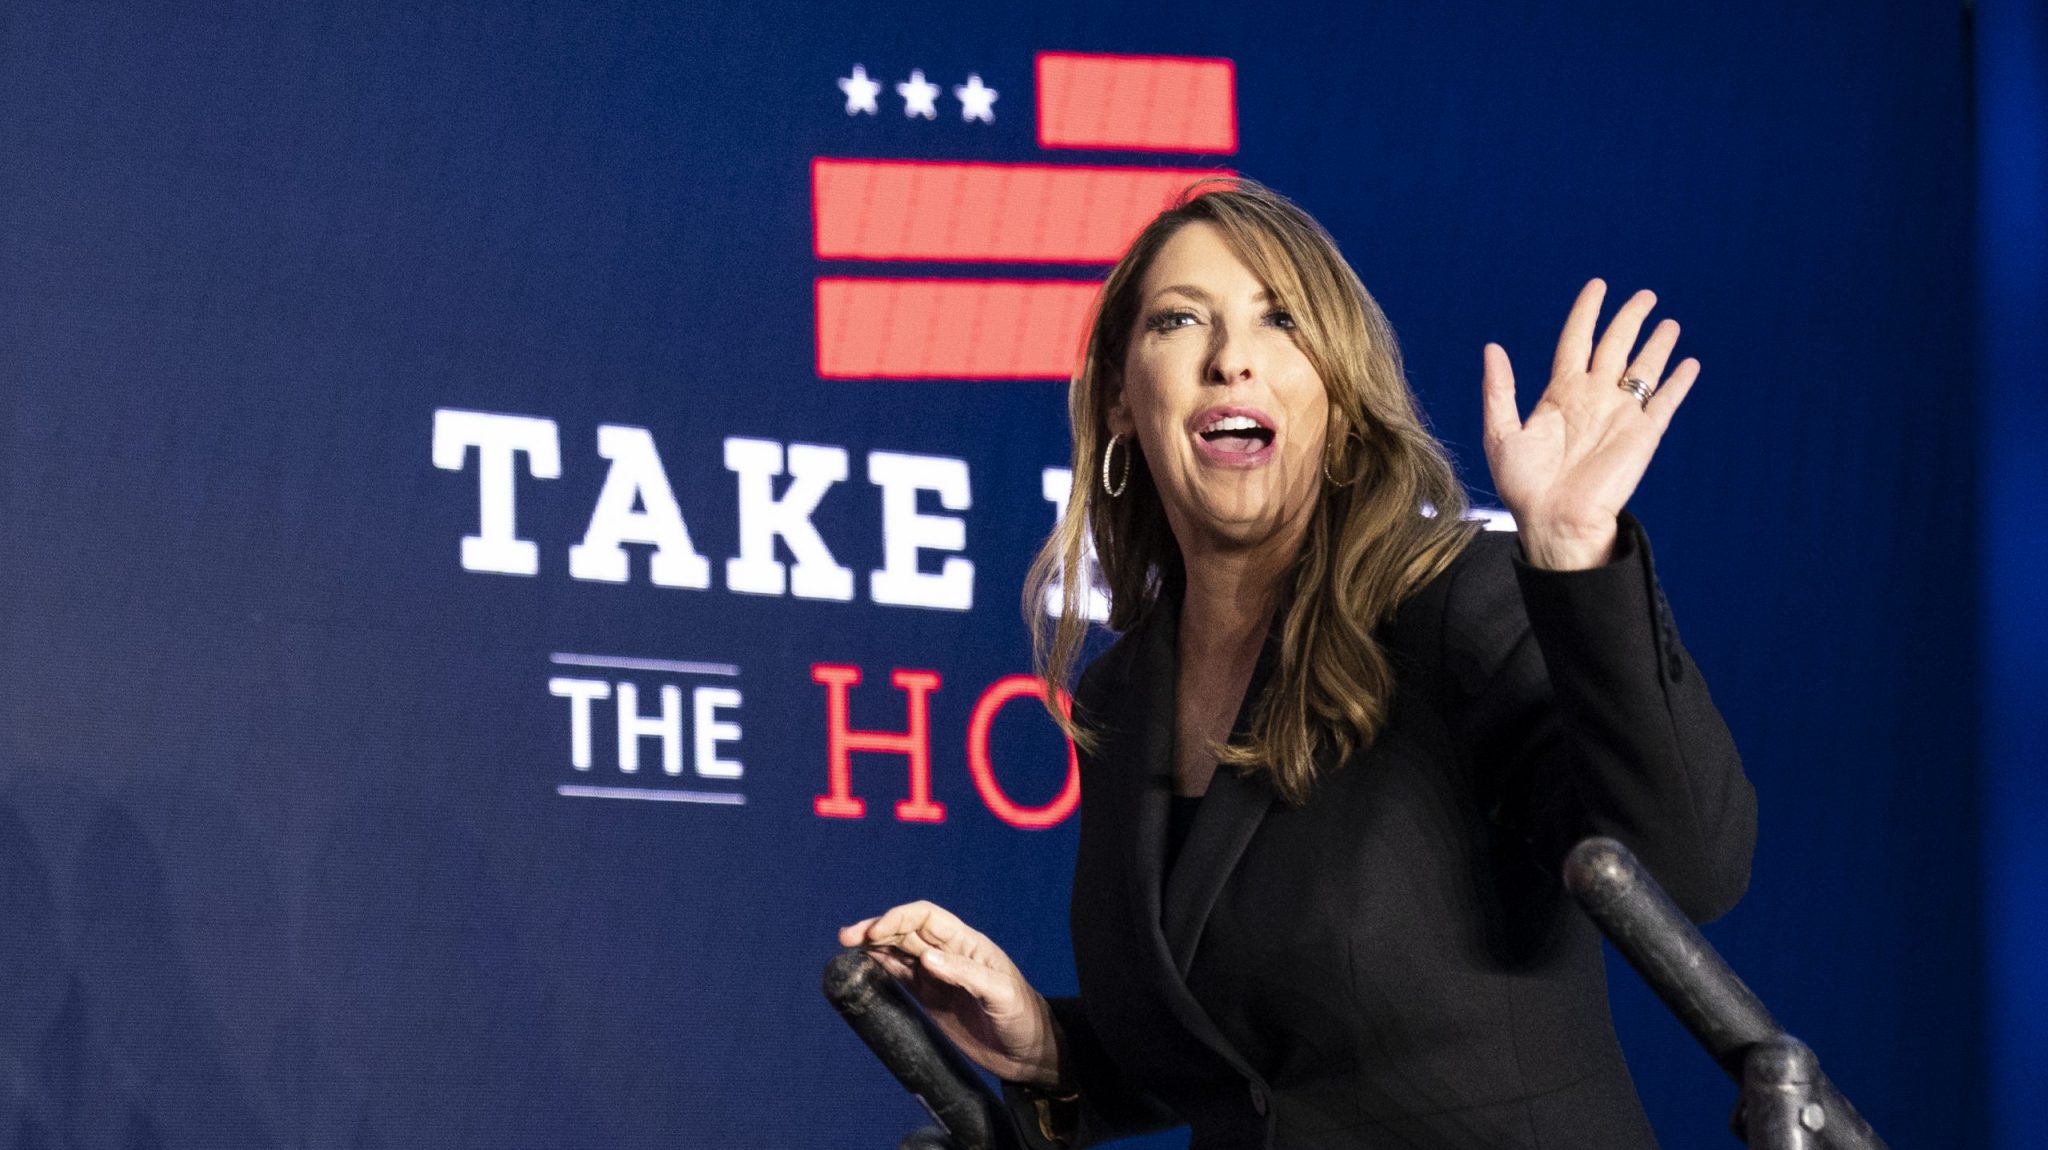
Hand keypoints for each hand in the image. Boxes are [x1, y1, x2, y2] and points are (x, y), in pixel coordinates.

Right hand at [838, 901, 1065, 1087]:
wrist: (1027, 1053)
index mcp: (967, 944)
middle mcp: (948, 954)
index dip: (899, 918)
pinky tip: (863, 966)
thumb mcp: (1000, 994)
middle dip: (877, 929)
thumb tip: (926, 957)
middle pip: (906, 931)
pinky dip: (880, 969)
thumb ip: (964, 974)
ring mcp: (937, 977)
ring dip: (873, 946)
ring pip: (898, 951)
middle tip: (847, 937)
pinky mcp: (930, 999)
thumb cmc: (1023, 1018)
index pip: (927, 918)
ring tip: (847, 948)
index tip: (876, 932)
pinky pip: (900, 977)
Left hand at [1481, 279, 1698, 569]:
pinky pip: (1665, 402)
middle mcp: (1593, 399)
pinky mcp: (1643, 435)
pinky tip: (1689, 363)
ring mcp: (1620, 415)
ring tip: (1668, 321)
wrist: (1554, 521)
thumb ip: (1499, 389)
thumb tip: (1493, 348)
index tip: (1598, 286)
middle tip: (1645, 295)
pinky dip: (1678, 382)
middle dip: (1629, 318)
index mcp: (1560, 395)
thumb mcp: (1502, 433)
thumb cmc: (1525, 486)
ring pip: (1643, 368)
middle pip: (1615, 346)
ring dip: (1657, 344)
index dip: (1587, 312)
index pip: (1576, 341)